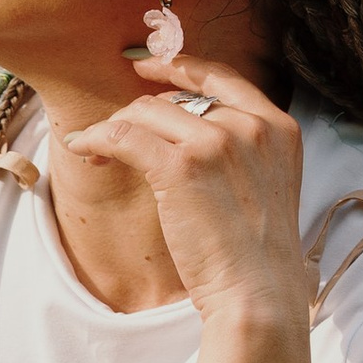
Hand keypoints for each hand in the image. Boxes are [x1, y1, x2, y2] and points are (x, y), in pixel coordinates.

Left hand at [60, 52, 311, 331]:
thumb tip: (192, 139)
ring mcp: (218, 141)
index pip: (223, 78)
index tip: (147, 67)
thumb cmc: (256, 259)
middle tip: (113, 135)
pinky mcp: (182, 166)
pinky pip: (125, 135)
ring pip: (147, 111)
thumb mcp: (266, 190)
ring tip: (94, 149)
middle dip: (139, 112)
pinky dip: (97, 138)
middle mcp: (250, 126)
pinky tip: (84, 149)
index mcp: (278, 128)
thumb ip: (242, 155)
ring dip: (114, 126)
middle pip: (179, 96)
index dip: (180, 66)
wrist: (258, 295)